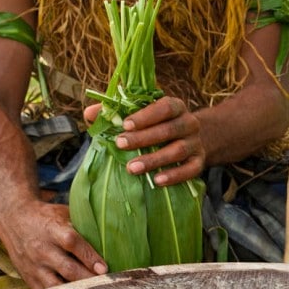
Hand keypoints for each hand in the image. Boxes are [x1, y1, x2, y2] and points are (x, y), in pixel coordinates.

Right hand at [0, 199, 106, 288]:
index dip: (89, 257)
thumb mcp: (63, 214)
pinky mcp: (29, 278)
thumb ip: (83, 227)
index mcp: (52, 229)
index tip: (105, 268)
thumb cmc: (47, 217)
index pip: (72, 243)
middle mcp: (42, 249)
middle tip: (106, 286)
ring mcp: (34, 266)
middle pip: (67, 268)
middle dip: (88, 279)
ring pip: (56, 285)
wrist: (13, 219)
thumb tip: (112, 239)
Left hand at [84, 96, 204, 185]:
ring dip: (154, 160)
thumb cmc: (157, 127)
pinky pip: (190, 170)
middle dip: (143, 138)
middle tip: (120, 145)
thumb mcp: (140, 116)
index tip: (125, 125)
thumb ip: (115, 112)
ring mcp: (195, 143)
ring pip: (178, 150)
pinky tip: (157, 181)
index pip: (164, 107)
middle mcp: (189, 123)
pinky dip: (174, 176)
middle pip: (169, 129)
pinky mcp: (199, 162)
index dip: (145, 116)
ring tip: (132, 168)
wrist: (191, 140)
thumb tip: (89, 113)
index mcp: (175, 106)